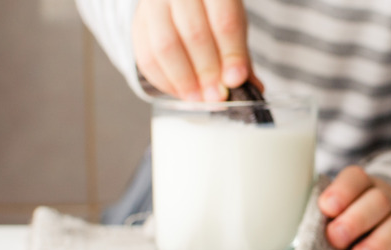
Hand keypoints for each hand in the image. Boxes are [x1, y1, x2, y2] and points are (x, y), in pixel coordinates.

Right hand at [132, 0, 259, 100]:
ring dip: (184, 80)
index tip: (235, 80)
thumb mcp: (233, 25)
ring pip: (165, 46)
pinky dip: (165, 81)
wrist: (182, 1)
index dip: (231, 54)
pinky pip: (146, 57)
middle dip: (207, 72)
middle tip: (217, 96)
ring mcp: (154, 6)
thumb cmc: (212, 13)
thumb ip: (240, 54)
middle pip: (194, 34)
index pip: (224, 21)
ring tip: (199, 98)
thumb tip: (252, 87)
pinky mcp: (138, 25)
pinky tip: (181, 92)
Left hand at [317, 166, 390, 249]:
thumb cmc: (350, 217)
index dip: (342, 191)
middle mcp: (386, 198)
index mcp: (361, 185)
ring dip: (378, 243)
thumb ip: (318, 214)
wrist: (389, 218)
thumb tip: (287, 227)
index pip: (355, 178)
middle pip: (379, 201)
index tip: (327, 208)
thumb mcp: (335, 208)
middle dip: (356, 220)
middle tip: (336, 239)